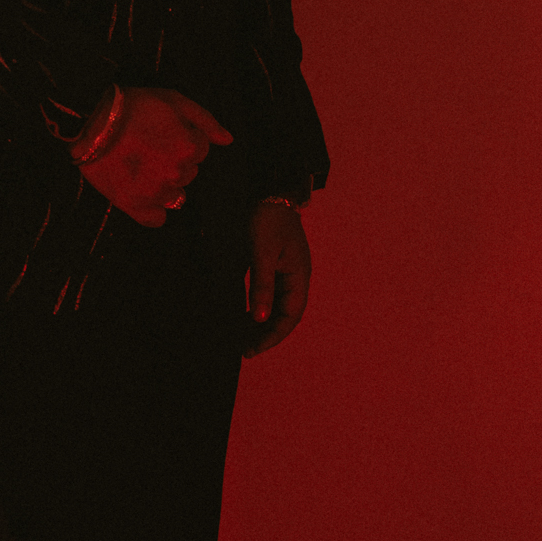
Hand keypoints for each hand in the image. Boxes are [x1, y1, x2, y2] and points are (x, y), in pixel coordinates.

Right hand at [75, 88, 232, 227]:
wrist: (89, 119)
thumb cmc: (132, 105)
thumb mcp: (173, 100)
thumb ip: (205, 121)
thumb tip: (228, 140)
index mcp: (191, 148)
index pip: (200, 150)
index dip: (182, 138)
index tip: (162, 132)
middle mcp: (178, 173)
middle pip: (188, 172)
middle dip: (173, 161)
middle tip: (149, 146)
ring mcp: (157, 192)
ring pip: (174, 195)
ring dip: (163, 183)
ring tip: (140, 166)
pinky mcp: (134, 205)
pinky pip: (156, 218)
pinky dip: (152, 209)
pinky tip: (141, 192)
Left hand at [246, 200, 311, 354]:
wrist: (270, 191)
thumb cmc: (268, 218)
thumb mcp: (261, 252)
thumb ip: (262, 285)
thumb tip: (261, 319)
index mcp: (298, 276)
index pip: (289, 316)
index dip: (273, 335)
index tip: (254, 349)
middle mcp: (295, 278)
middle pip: (284, 315)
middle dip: (267, 334)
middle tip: (245, 349)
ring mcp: (285, 272)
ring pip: (277, 306)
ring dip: (263, 323)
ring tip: (243, 338)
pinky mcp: (274, 266)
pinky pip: (270, 294)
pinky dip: (260, 308)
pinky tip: (246, 315)